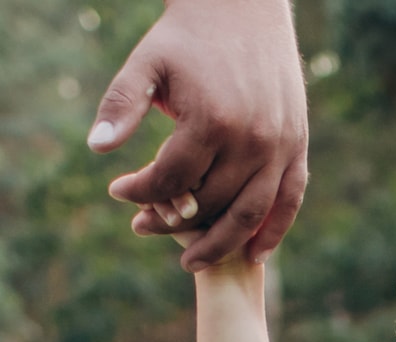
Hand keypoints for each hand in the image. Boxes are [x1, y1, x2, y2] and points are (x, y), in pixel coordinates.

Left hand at [90, 0, 310, 268]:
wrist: (244, 7)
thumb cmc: (188, 36)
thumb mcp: (148, 63)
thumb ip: (121, 104)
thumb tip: (98, 149)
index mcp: (211, 120)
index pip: (170, 179)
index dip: (138, 193)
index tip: (117, 191)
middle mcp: (251, 140)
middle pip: (208, 204)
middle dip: (171, 221)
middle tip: (142, 227)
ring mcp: (279, 146)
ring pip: (249, 215)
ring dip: (220, 245)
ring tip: (192, 262)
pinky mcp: (297, 146)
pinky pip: (288, 201)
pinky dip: (272, 232)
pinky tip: (252, 254)